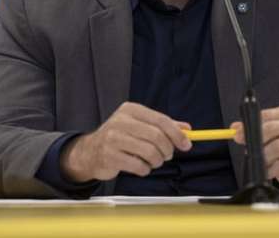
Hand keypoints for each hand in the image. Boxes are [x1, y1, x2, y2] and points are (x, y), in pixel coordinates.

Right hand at [60, 102, 191, 182]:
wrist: (91, 152)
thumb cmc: (121, 138)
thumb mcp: (141, 126)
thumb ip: (163, 126)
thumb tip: (188, 129)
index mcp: (131, 109)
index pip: (161, 120)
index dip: (177, 134)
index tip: (187, 145)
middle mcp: (121, 121)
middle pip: (156, 136)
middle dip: (167, 149)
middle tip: (168, 156)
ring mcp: (113, 138)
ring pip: (149, 152)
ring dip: (157, 161)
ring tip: (154, 162)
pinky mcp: (109, 156)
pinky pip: (138, 165)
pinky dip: (145, 169)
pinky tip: (141, 167)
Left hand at [230, 106, 278, 189]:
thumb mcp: (267, 134)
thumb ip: (250, 129)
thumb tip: (234, 128)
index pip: (266, 114)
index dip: (250, 124)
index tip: (236, 134)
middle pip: (272, 128)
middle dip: (254, 139)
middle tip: (245, 150)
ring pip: (278, 146)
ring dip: (263, 156)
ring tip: (256, 162)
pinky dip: (272, 169)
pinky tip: (266, 172)